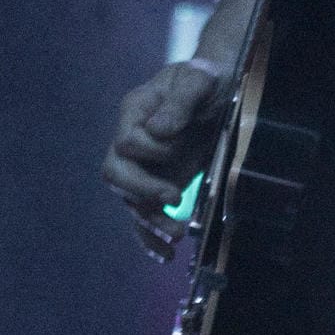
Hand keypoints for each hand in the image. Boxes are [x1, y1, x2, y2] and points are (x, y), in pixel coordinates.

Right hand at [102, 60, 226, 258]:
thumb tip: (158, 132)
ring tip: (177, 236)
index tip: (178, 146)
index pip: (127, 142)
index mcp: (134, 113)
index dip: (151, 151)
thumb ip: (179, 102)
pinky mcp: (157, 185)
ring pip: (131, 202)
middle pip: (116, 175)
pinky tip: (163, 254)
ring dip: (152, 222)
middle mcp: (131, 141)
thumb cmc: (205, 79)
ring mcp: (142, 166)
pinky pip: (144, 215)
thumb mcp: (198, 80)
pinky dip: (150, 237)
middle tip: (174, 197)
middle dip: (142, 192)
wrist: (218, 90)